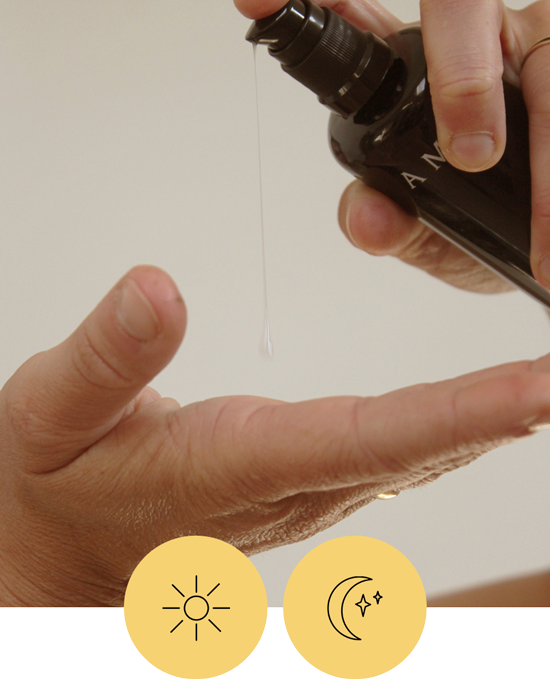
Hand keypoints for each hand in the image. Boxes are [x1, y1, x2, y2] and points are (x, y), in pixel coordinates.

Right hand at [1, 265, 549, 605]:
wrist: (64, 554)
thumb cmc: (60, 484)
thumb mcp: (54, 411)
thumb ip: (107, 355)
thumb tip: (158, 288)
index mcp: (236, 462)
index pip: (366, 436)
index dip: (458, 413)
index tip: (537, 387)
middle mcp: (292, 481)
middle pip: (423, 448)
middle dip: (512, 409)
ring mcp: (308, 485)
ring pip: (424, 452)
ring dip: (501, 414)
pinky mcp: (308, 476)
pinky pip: (403, 450)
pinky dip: (463, 421)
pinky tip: (502, 402)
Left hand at [234, 0, 549, 293]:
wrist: (543, 247)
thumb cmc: (479, 227)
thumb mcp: (430, 235)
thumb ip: (393, 226)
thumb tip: (365, 219)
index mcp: (404, 76)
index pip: (347, 6)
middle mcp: (469, 44)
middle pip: (457, 1)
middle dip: (464, 78)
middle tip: (473, 159)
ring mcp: (529, 47)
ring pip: (537, 43)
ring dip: (540, 138)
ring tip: (541, 231)